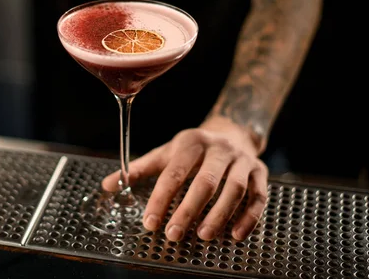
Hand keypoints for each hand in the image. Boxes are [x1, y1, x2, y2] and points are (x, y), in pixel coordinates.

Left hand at [102, 116, 268, 241]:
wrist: (233, 132)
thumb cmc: (193, 149)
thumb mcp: (166, 153)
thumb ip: (138, 170)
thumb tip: (107, 185)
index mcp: (191, 142)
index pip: (174, 173)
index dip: (161, 198)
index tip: (150, 221)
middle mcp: (219, 149)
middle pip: (205, 182)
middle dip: (188, 210)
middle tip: (173, 234)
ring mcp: (242, 160)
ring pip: (234, 189)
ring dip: (219, 215)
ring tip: (203, 236)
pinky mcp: (260, 172)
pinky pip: (258, 197)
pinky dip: (249, 218)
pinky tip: (235, 235)